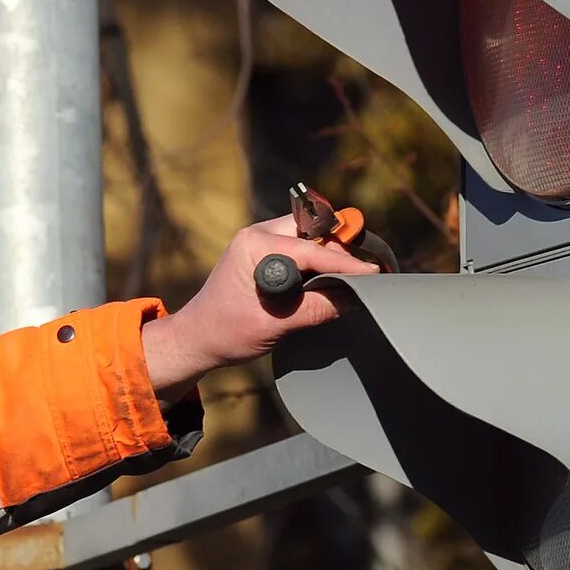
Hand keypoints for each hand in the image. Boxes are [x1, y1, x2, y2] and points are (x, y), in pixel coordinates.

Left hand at [141, 216, 382, 396]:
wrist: (197, 339)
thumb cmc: (226, 332)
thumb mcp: (275, 325)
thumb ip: (316, 309)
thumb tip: (354, 299)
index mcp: (254, 245)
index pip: (311, 249)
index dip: (345, 263)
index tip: (372, 274)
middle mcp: (257, 234)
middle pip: (313, 231)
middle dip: (339, 250)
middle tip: (363, 274)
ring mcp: (260, 241)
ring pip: (309, 237)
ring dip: (328, 255)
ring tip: (350, 278)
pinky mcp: (264, 253)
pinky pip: (300, 247)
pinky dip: (317, 261)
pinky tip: (329, 279)